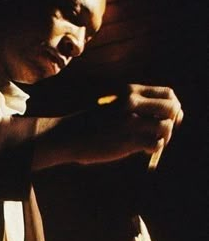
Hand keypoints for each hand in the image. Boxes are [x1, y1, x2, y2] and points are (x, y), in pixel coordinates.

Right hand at [33, 84, 183, 168]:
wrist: (68, 135)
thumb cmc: (92, 122)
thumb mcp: (114, 104)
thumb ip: (136, 105)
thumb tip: (166, 115)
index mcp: (130, 91)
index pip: (168, 94)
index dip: (173, 107)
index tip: (166, 118)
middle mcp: (132, 102)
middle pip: (172, 108)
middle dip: (172, 122)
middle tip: (162, 133)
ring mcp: (129, 121)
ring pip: (166, 126)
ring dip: (164, 137)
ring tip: (151, 142)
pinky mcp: (126, 140)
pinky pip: (155, 143)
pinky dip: (154, 148)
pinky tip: (144, 150)